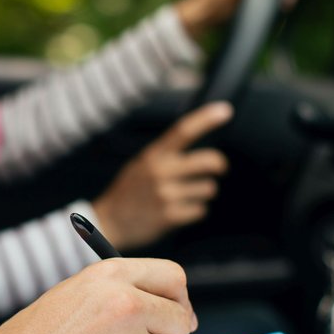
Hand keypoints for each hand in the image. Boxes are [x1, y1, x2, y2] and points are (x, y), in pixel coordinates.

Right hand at [92, 103, 231, 249]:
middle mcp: (160, 172)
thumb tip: (199, 144)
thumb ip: (166, 154)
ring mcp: (165, 194)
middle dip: (220, 165)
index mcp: (153, 155)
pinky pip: (201, 210)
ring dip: (204, 192)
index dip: (206, 119)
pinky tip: (181, 211)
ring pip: (208, 188)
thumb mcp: (141, 164)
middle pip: (208, 161)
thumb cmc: (130, 191)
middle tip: (219, 169)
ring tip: (186, 195)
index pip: (183, 131)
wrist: (109, 222)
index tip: (225, 111)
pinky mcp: (170, 216)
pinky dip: (196, 211)